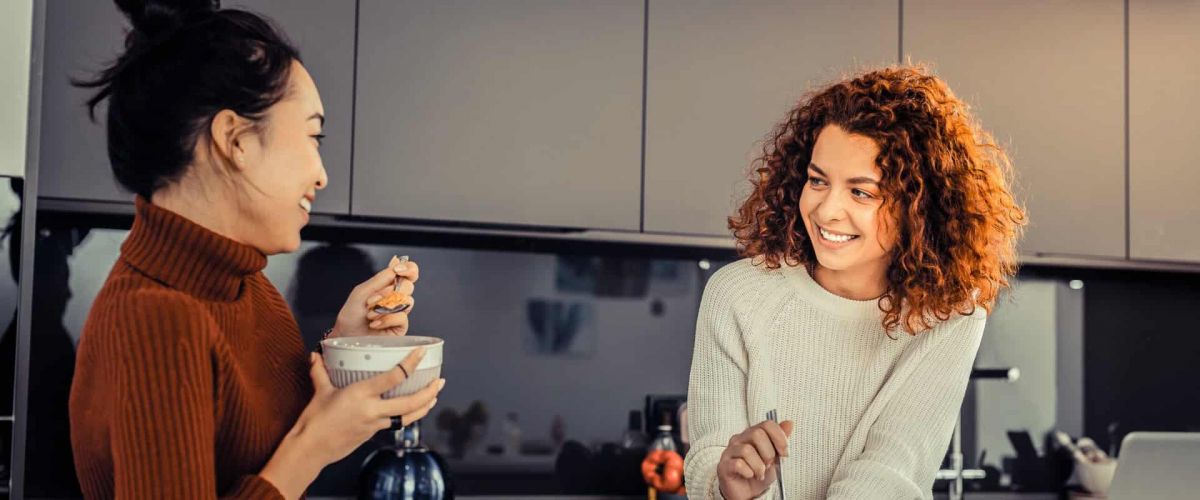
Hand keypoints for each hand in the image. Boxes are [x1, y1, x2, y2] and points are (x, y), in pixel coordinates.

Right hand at [261, 349, 443, 498]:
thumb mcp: (320, 392)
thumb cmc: (314, 420)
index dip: (410, 364)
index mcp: (360, 394)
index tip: (421, 353)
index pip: (393, 377)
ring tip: (434, 397)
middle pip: (409, 403)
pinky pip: (395, 423)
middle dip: (428, 392)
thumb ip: (320, 372)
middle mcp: (372, 409)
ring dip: (424, 407)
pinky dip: (407, 416)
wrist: (311, 449)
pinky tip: (412, 411)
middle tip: (440, 382)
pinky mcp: (372, 434)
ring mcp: (374, 424)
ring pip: (407, 417)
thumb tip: (315, 355)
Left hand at [331, 255, 419, 337]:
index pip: (409, 273)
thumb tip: (397, 263)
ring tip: (369, 314)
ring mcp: (400, 312)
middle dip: (388, 292)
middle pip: (409, 286)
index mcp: (389, 286)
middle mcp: (396, 298)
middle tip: (372, 300)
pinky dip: (386, 319)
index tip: (398, 270)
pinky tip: (375, 323)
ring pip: (406, 301)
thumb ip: (380, 278)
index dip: (409, 268)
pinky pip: (402, 317)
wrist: (347, 335)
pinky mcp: (401, 327)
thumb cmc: (352, 315)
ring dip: (383, 307)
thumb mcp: (362, 291)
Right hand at [717, 419, 793, 499]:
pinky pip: (738, 464)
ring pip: (746, 450)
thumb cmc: (759, 473)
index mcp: (753, 434)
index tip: (784, 452)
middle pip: (756, 434)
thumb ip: (781, 440)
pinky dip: (748, 472)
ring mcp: (730, 451)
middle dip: (768, 453)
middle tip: (769, 464)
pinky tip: (750, 475)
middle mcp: (740, 439)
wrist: (746, 492)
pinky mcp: (724, 465)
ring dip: (758, 466)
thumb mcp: (775, 457)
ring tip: (760, 473)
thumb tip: (789, 423)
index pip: (767, 424)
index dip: (779, 437)